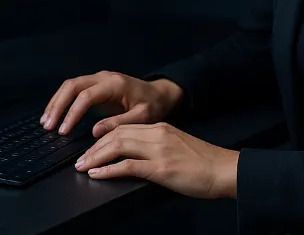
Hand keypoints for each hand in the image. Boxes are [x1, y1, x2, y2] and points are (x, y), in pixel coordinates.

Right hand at [41, 70, 183, 136]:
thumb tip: (95, 131)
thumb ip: (120, 124)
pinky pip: (73, 89)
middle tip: (48, 126)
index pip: (86, 96)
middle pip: (72, 86)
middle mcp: (103, 77)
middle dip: (58, 105)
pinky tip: (54, 115)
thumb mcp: (143, 117)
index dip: (72, 113)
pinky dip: (62, 100)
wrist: (160, 94)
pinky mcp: (95, 85)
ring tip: (45, 122)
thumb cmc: (153, 105)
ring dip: (56, 102)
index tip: (63, 131)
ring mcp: (98, 79)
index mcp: (115, 84)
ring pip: (70, 85)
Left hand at [73, 122, 238, 199]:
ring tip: (82, 167)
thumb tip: (134, 157)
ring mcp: (159, 151)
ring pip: (118, 146)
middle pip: (116, 134)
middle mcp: (157, 134)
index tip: (91, 148)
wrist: (224, 170)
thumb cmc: (204, 163)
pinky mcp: (161, 168)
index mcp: (161, 128)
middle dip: (94, 147)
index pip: (124, 128)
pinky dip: (108, 170)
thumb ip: (157, 146)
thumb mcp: (177, 147)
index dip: (103, 137)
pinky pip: (128, 166)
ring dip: (95, 157)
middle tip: (79, 160)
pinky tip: (97, 174)